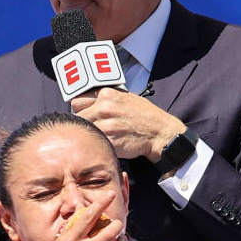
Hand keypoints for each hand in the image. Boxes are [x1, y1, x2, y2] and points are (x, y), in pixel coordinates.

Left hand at [70, 88, 187, 161]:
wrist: (162, 134)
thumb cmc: (147, 117)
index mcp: (106, 94)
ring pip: (86, 132)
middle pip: (79, 118)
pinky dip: (100, 146)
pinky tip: (110, 145)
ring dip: (92, 137)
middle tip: (97, 131)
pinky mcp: (110, 140)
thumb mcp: (126, 98)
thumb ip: (106, 100)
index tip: (89, 118)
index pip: (78, 103)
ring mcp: (106, 124)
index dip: (82, 112)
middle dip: (86, 125)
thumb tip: (89, 104)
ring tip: (104, 139)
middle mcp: (104, 107)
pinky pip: (96, 143)